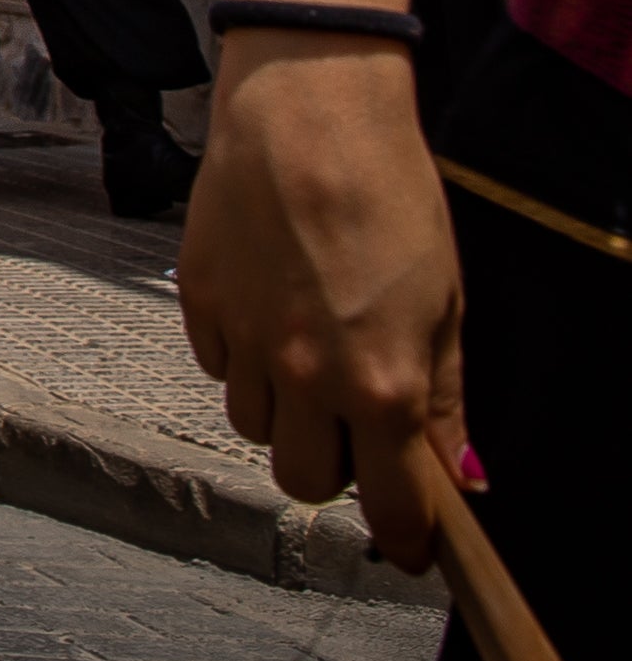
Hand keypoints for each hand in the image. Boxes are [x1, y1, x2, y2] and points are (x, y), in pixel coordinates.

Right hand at [179, 45, 467, 571]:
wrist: (307, 114)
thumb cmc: (389, 195)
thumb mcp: (445, 304)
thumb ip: (444, 395)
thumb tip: (461, 470)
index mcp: (381, 384)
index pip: (393, 503)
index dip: (407, 535)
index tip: (413, 545)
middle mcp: (307, 377)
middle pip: (305, 480)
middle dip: (335, 470)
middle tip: (357, 429)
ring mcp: (246, 342)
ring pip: (256, 428)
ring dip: (286, 413)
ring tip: (310, 354)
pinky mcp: (200, 303)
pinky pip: (220, 367)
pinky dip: (245, 360)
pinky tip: (271, 309)